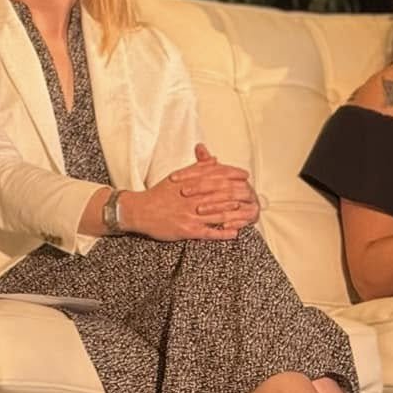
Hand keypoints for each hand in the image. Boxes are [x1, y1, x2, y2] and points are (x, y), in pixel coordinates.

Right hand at [123, 145, 256, 240]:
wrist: (139, 211)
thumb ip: (196, 169)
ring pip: (217, 213)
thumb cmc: (158, 194)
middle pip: (220, 194)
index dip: (232, 174)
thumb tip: (214, 159)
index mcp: (188, 182)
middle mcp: (191, 197)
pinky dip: (223, 232)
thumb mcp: (176, 176)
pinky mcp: (186, 230)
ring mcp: (189, 214)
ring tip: (248, 212)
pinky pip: (209, 232)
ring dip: (235, 213)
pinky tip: (234, 232)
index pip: (215, 175)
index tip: (245, 175)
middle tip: (252, 194)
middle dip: (238, 193)